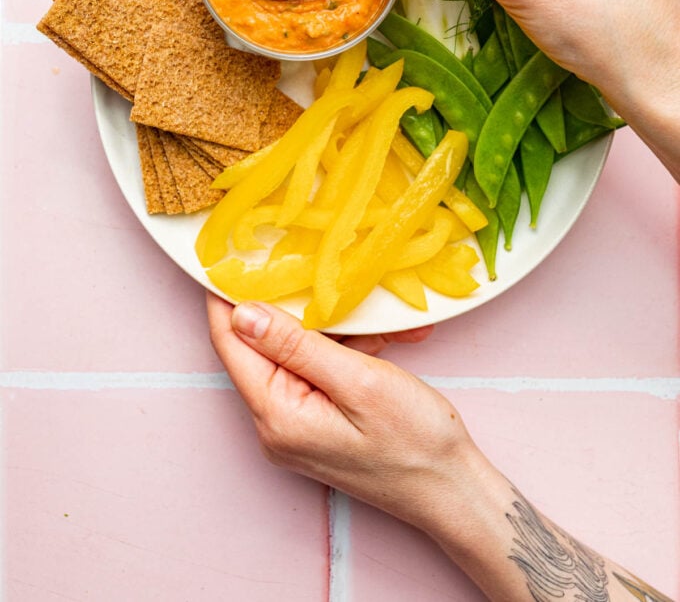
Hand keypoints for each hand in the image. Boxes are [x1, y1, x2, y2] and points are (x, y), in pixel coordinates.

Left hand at [206, 294, 481, 537]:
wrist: (452, 491)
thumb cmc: (413, 442)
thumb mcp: (359, 381)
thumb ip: (297, 346)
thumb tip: (241, 313)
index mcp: (276, 414)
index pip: (231, 341)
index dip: (226, 294)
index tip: (234, 250)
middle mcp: (275, 423)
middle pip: (265, 344)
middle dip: (299, 307)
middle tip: (321, 271)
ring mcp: (295, 425)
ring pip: (298, 352)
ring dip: (335, 330)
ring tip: (377, 321)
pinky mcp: (316, 422)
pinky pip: (319, 370)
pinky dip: (348, 351)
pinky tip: (382, 342)